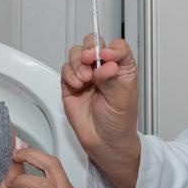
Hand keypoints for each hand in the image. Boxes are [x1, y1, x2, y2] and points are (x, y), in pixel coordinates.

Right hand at [62, 35, 140, 187]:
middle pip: (93, 44)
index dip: (111, 48)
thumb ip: (112, 79)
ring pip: (77, 54)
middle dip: (89, 48)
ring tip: (85, 78)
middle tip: (90, 58)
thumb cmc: (119, 122)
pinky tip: (77, 84)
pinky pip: (65, 70)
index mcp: (122, 68)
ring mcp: (86, 75)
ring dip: (78, 62)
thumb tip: (106, 63)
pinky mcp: (71, 85)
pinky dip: (69, 73)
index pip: (117, 47)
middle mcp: (103, 68)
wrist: (105, 143)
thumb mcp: (122, 99)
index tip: (108, 56)